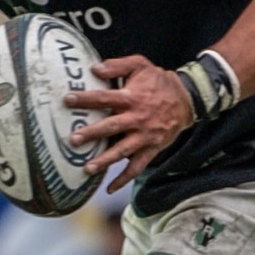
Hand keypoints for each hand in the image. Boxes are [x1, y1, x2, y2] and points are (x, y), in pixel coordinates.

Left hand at [65, 55, 193, 193]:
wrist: (186, 99)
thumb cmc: (157, 81)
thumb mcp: (140, 65)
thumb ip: (117, 65)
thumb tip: (94, 68)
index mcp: (132, 98)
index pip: (105, 98)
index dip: (86, 99)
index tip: (67, 100)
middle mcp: (137, 119)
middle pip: (112, 127)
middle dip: (93, 134)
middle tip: (73, 140)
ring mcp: (144, 136)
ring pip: (123, 151)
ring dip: (105, 161)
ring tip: (87, 169)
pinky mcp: (151, 149)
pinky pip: (137, 167)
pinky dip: (124, 179)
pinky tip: (109, 189)